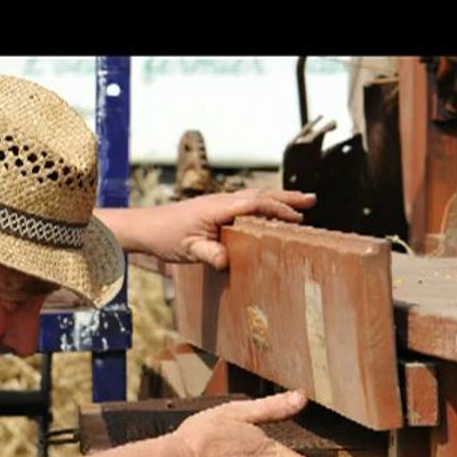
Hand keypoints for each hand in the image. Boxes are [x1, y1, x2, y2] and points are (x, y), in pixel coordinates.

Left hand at [155, 189, 315, 268]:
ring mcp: (217, 204)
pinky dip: (262, 205)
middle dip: (286, 198)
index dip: (277, 208)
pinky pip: (244, 204)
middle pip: (259, 195)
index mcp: (217, 208)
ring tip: (300, 205)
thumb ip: (208, 254)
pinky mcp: (214, 210)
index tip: (297, 217)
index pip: (254, 203)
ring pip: (253, 197)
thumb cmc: (164, 237)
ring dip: (277, 199)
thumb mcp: (186, 250)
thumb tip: (225, 262)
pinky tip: (269, 214)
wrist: (144, 227)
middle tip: (311, 201)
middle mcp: (220, 201)